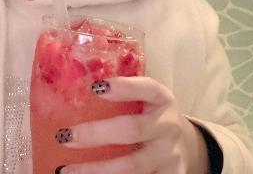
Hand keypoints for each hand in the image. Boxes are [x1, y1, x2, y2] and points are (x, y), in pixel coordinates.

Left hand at [55, 76, 208, 173]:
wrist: (187, 147)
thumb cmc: (152, 117)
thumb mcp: (146, 100)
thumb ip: (122, 95)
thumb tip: (72, 90)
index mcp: (162, 100)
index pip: (147, 88)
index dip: (124, 87)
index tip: (95, 88)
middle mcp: (168, 126)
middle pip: (132, 130)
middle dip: (96, 134)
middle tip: (65, 136)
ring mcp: (170, 155)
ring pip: (133, 166)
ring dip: (97, 170)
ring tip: (67, 170)